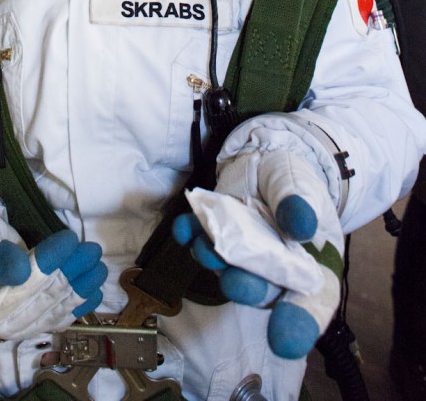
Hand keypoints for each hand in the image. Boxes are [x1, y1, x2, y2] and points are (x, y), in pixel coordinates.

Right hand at [0, 228, 107, 339]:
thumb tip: (19, 271)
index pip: (18, 289)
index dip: (47, 265)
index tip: (68, 240)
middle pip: (41, 300)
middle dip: (71, 274)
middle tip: (92, 249)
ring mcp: (12, 323)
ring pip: (52, 310)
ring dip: (80, 290)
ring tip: (99, 266)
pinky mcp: (25, 318)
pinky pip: (53, 318)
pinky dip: (76, 307)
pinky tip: (94, 294)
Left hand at [173, 150, 342, 359]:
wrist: (266, 158)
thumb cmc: (294, 179)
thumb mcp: (301, 185)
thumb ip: (300, 204)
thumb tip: (301, 226)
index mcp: (313, 267)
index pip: (313, 303)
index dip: (299, 324)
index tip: (283, 341)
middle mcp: (276, 271)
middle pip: (265, 291)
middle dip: (246, 288)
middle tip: (234, 281)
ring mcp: (243, 256)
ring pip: (229, 269)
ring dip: (215, 261)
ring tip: (207, 246)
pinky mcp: (217, 237)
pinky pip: (202, 240)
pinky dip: (191, 235)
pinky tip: (184, 228)